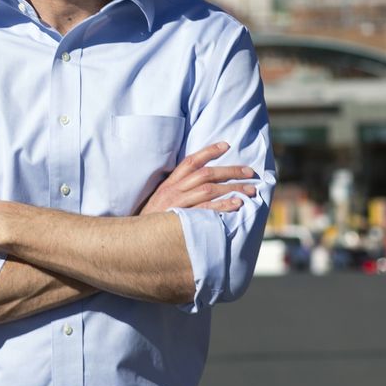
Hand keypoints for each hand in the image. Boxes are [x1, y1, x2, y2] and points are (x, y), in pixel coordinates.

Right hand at [138, 142, 258, 214]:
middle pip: (206, 174)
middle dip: (231, 171)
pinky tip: (237, 204)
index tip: (227, 145)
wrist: (135, 240)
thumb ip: (176, 191)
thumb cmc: (151, 221)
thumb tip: (199, 185)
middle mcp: (174, 190)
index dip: (209, 151)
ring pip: (210, 189)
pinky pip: (206, 210)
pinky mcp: (182, 220)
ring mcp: (178, 204)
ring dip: (233, 188)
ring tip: (251, 190)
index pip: (190, 161)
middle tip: (250, 171)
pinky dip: (223, 206)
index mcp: (169, 184)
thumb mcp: (160, 200)